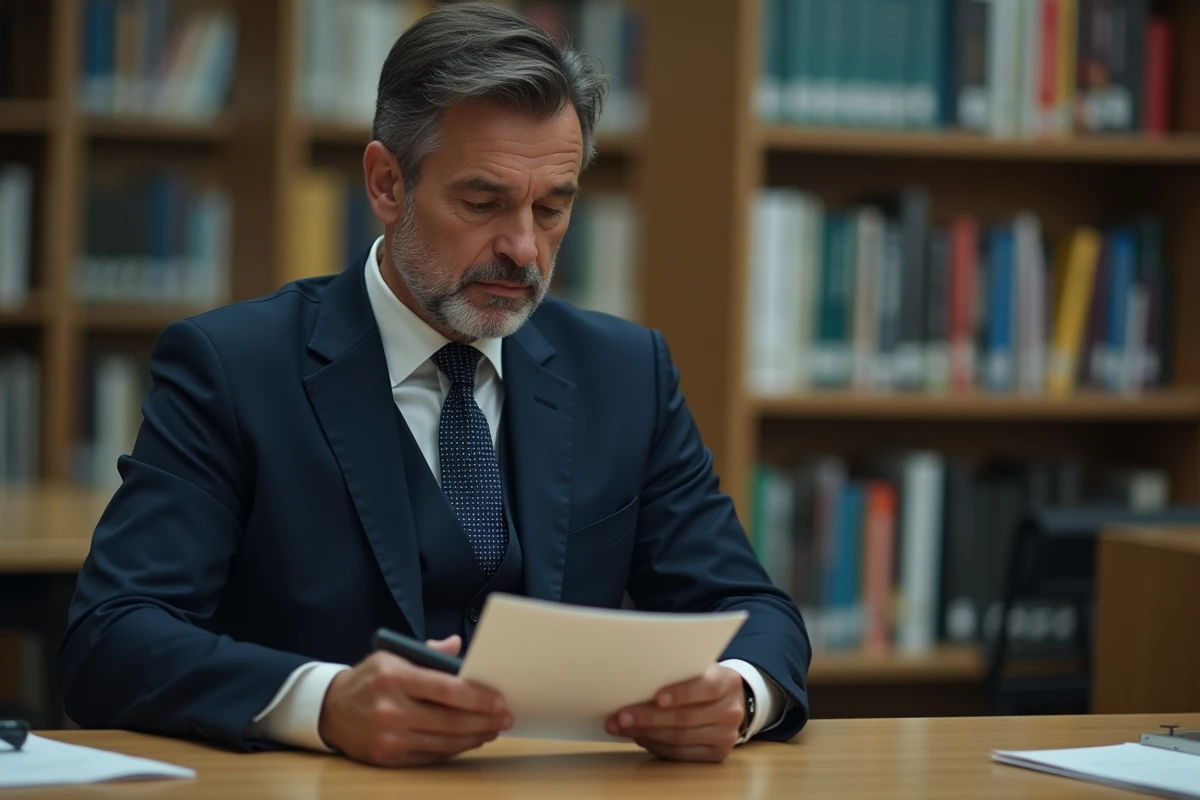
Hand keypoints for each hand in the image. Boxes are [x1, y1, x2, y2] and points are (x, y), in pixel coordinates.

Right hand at [317, 635, 511, 766]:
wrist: (330, 709)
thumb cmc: (370, 678)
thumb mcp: (394, 655)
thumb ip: (429, 653)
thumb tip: (459, 646)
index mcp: (394, 676)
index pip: (447, 689)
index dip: (479, 697)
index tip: (500, 699)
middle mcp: (391, 708)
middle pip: (450, 720)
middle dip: (484, 720)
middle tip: (505, 717)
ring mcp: (389, 737)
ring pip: (445, 741)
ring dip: (475, 736)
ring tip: (492, 729)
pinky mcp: (388, 758)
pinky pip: (431, 755)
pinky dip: (454, 748)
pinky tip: (469, 740)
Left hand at [605, 664, 746, 762]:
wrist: (728, 700)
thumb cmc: (702, 680)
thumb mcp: (697, 668)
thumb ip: (677, 672)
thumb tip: (635, 681)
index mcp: (728, 682)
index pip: (707, 687)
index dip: (682, 693)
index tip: (657, 697)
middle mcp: (731, 711)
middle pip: (686, 717)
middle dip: (649, 717)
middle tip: (622, 716)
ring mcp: (727, 735)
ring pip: (680, 738)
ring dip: (646, 733)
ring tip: (622, 727)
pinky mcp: (717, 754)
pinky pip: (681, 754)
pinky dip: (657, 746)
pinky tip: (640, 737)